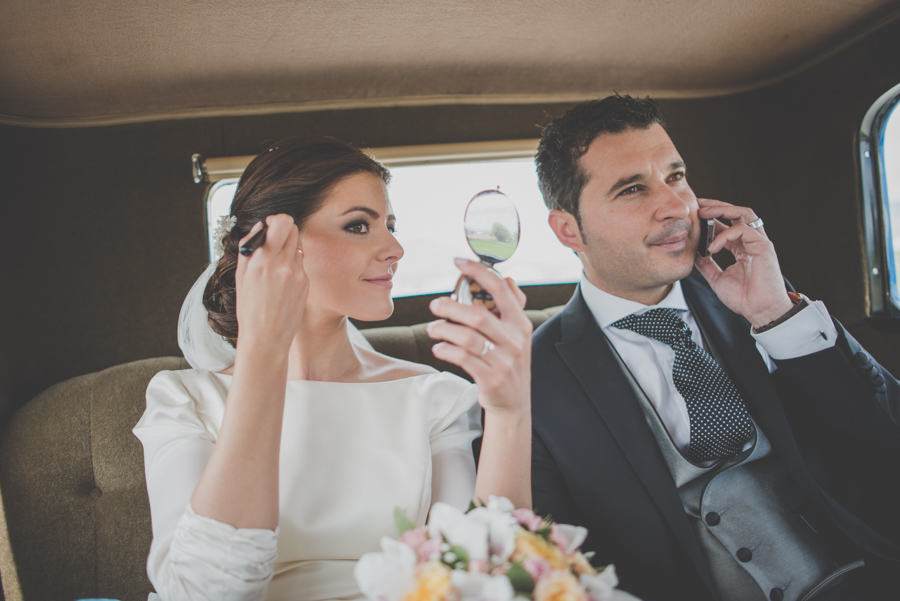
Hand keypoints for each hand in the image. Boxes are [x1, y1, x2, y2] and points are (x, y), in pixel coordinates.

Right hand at [234, 214, 308, 349]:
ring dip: (288, 247)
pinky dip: (292, 265)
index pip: (282, 222)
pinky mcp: (305, 282)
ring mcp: (297, 273)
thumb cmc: (249, 308)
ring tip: (276, 264)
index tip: (270, 225)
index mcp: (262, 260)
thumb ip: (250, 248)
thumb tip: (260, 227)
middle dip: (283, 230)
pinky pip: (301, 263)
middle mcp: (282, 264)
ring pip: (298, 245)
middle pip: (293, 228)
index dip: (277, 220)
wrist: (266, 337)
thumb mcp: (241, 276)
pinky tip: (283, 281)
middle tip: (274, 241)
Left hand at [427, 258, 531, 416]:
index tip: (459, 262)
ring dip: (444, 330)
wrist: (514, 404)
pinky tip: (439, 347)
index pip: (501, 290)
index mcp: (520, 324)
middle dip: (451, 307)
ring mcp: (504, 361)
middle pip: (478, 315)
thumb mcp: (518, 335)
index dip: (479, 272)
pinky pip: (463, 359)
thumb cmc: (509, 363)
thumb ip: (513, 308)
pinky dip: (446, 350)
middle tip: (435, 305)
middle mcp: (515, 340)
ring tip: (433, 328)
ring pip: (467, 338)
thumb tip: (507, 278)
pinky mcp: (491, 378)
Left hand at [693, 198, 793, 327]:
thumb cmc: (744, 298)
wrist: (760, 311)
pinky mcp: (764, 246)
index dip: (712, 217)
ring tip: (704, 213)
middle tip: (698, 204)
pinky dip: (725, 234)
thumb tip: (692, 252)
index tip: (694, 213)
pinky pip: (744, 230)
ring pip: (744, 214)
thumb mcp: (717, 278)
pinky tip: (712, 245)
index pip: (727, 224)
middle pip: (737, 213)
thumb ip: (706, 264)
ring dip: (723, 210)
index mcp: (742, 248)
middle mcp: (751, 241)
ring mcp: (759, 242)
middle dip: (717, 206)